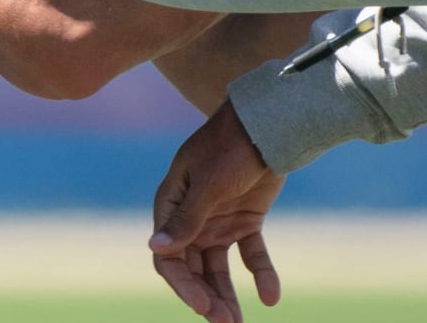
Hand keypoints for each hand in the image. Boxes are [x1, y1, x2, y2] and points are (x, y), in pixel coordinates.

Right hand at [150, 100, 285, 322]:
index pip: (169, 257)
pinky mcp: (246, 219)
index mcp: (173, 204)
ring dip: (226, 295)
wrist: (269, 123)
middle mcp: (192, 216)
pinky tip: (270, 295)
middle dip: (206, 297)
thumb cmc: (231, 146)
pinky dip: (260, 274)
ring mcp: (219, 219)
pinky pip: (250, 254)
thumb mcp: (209, 183)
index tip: (204, 307)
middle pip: (192, 268)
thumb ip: (187, 218)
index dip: (183, 286)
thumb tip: (156, 249)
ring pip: (218, 268)